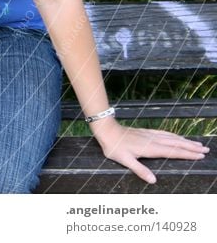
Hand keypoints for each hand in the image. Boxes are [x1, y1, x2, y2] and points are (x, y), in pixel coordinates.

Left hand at [91, 118, 209, 183]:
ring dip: (185, 140)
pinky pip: (164, 133)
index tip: (200, 155)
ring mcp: (150, 135)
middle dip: (191, 147)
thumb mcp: (125, 160)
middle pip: (176, 143)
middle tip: (205, 149)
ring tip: (196, 143)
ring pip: (172, 137)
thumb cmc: (114, 146)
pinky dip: (174, 135)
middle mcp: (153, 140)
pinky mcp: (145, 132)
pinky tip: (176, 136)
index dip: (187, 154)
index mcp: (151, 148)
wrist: (106, 130)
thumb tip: (153, 181)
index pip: (173, 152)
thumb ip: (140, 170)